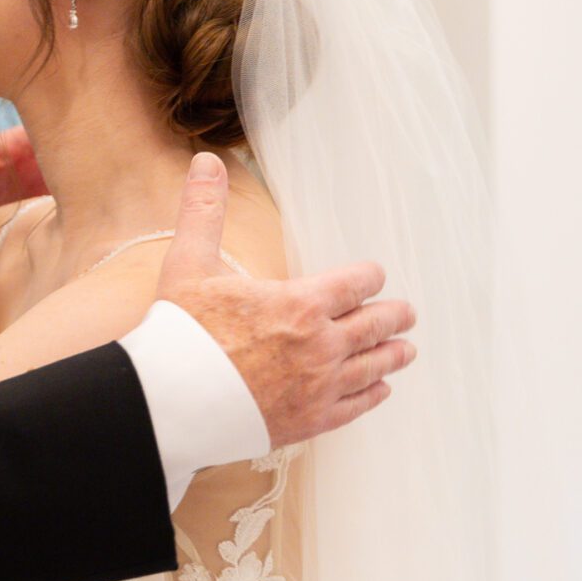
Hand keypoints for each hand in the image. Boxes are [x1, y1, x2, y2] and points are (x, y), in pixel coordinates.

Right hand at [154, 153, 416, 447]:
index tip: (375, 276)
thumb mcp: (190, 263)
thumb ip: (204, 210)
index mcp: (301, 302)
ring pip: (373, 366)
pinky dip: (373, 394)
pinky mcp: (311, 419)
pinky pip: (356, 405)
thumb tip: (206, 161)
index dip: (370, 277)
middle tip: (407, 314)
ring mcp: (320, 385)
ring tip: (405, 351)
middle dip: (393, 316)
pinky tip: (380, 390)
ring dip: (392, 355)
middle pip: (374, 325)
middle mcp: (322, 344)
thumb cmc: (181, 331)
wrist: (173, 400)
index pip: (356, 283)